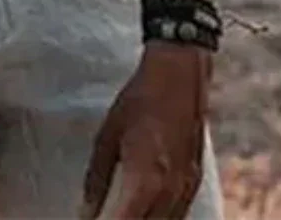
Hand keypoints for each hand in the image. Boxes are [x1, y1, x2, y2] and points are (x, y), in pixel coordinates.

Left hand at [81, 43, 212, 219]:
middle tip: (100, 216)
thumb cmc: (140, 100)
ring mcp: (186, 191)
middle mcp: (169, 193)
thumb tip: (85, 211)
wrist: (180, 75)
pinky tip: (143, 212)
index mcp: (143, 181)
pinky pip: (178, 217)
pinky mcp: (195, 183)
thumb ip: (97, 178)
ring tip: (118, 212)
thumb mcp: (108, 136)